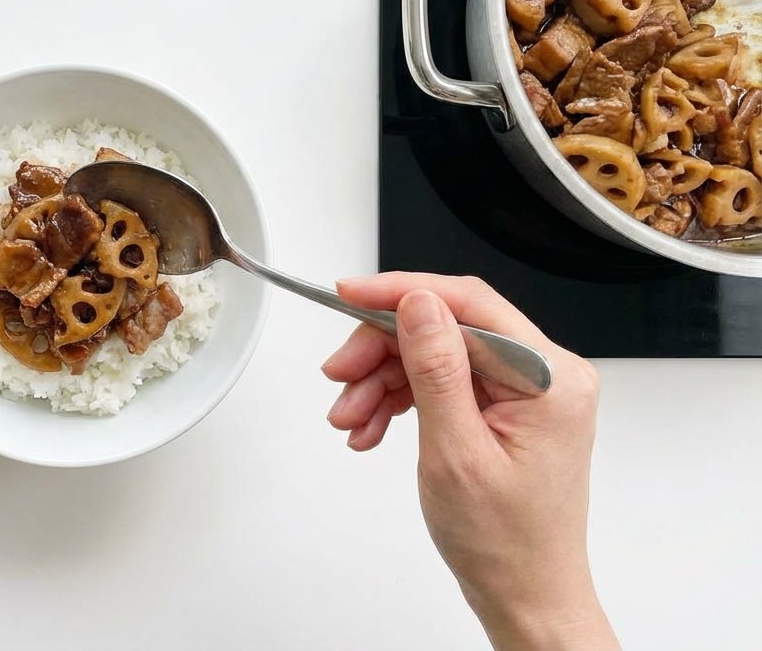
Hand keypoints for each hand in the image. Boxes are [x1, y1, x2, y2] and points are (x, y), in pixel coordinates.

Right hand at [322, 273, 617, 650]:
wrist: (524, 595)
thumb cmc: (504, 542)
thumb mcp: (455, 452)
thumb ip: (436, 370)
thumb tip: (417, 304)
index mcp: (550, 378)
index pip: (469, 305)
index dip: (402, 293)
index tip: (350, 294)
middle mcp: (546, 375)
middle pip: (445, 330)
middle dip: (382, 352)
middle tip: (338, 377)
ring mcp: (525, 392)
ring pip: (435, 356)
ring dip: (383, 383)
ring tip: (350, 420)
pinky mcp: (504, 408)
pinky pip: (441, 383)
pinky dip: (400, 401)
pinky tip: (371, 428)